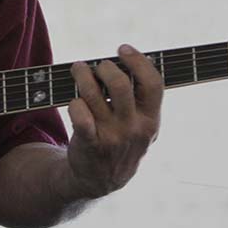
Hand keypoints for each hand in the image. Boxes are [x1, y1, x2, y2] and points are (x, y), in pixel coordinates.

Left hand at [66, 44, 162, 197]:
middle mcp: (133, 127)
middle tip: (96, 65)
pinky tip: (75, 100)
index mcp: (151, 119)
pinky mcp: (90, 143)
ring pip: (93, 94)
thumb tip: (132, 59)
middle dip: (104, 67)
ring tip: (78, 69)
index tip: (123, 48)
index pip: (153, 83)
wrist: (102, 179)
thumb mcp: (141, 125)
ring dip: (82, 75)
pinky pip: (79, 114)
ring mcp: (112, 136)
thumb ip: (141, 99)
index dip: (138, 61)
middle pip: (119, 84)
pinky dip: (74, 102)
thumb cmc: (121, 140)